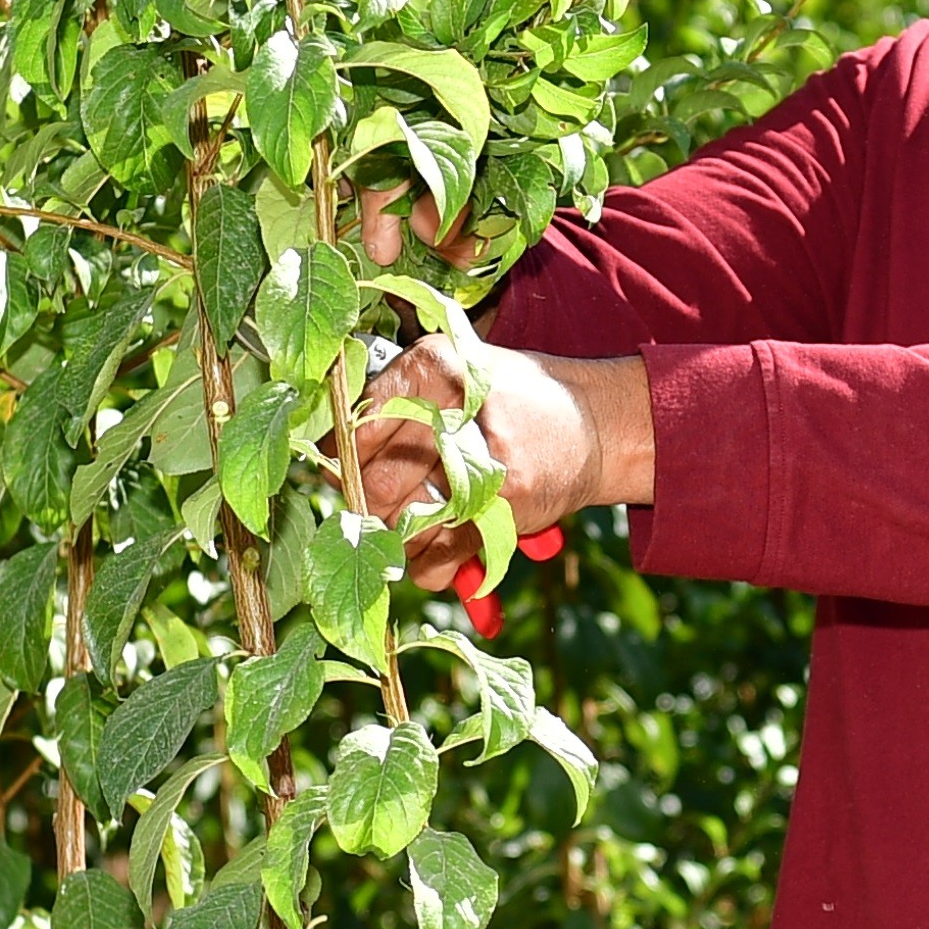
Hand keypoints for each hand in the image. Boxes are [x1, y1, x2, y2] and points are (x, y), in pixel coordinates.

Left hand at [351, 339, 647, 595]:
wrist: (597, 424)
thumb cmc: (516, 399)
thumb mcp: (458, 371)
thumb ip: (396, 399)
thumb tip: (332, 452)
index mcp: (436, 364)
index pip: (360, 423)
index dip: (343, 455)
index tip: (343, 467)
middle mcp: (455, 410)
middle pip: (375, 481)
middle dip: (369, 504)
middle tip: (378, 505)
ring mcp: (482, 463)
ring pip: (401, 525)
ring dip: (400, 537)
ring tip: (416, 522)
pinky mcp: (503, 508)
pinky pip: (436, 556)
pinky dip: (428, 564)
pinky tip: (438, 546)